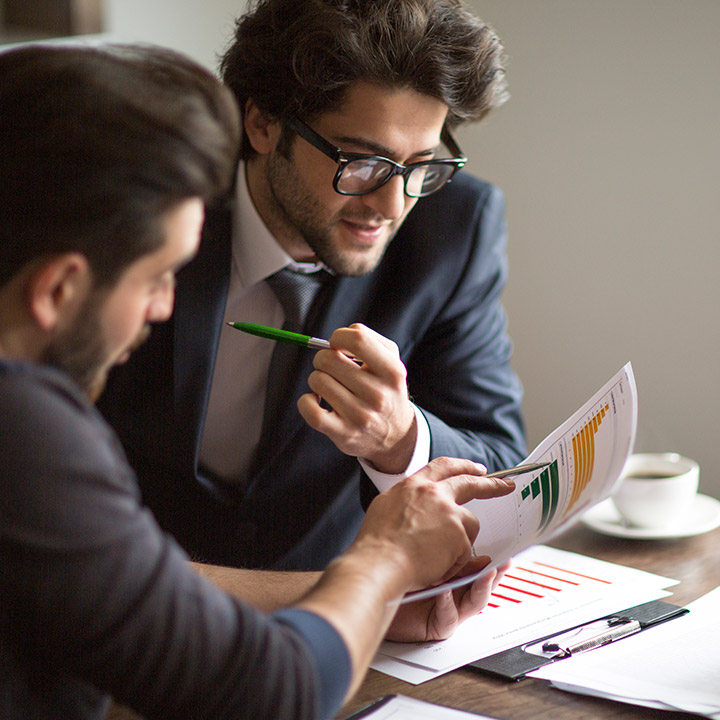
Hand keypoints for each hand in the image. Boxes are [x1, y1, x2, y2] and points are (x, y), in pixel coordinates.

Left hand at [297, 323, 415, 472]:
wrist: (396, 436)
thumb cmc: (386, 391)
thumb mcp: (391, 363)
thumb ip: (369, 341)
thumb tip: (337, 338)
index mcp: (392, 372)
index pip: (358, 339)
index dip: (338, 337)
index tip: (337, 345)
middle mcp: (378, 395)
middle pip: (329, 359)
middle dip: (323, 358)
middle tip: (331, 368)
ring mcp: (360, 416)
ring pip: (317, 381)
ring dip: (317, 379)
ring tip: (330, 386)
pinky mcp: (344, 434)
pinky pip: (310, 409)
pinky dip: (306, 401)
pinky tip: (316, 400)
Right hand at [354, 457, 514, 592]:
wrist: (379, 562)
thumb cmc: (376, 543)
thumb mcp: (386, 507)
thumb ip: (407, 500)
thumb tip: (416, 503)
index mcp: (413, 485)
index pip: (442, 466)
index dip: (462, 466)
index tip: (477, 468)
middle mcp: (433, 493)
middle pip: (469, 483)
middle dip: (491, 484)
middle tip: (506, 485)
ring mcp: (448, 512)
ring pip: (469, 524)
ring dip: (459, 540)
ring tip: (435, 556)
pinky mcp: (459, 534)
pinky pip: (465, 550)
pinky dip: (455, 561)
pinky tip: (435, 566)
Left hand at [386, 558, 511, 641]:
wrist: (375, 595)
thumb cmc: (394, 575)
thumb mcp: (424, 556)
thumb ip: (444, 548)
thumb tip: (462, 532)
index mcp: (452, 575)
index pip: (476, 566)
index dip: (491, 560)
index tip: (503, 550)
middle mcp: (455, 593)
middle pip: (482, 584)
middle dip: (495, 574)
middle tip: (504, 563)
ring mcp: (449, 610)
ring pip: (475, 602)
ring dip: (482, 587)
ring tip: (486, 574)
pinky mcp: (438, 626)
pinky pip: (448, 616)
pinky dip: (448, 603)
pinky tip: (445, 592)